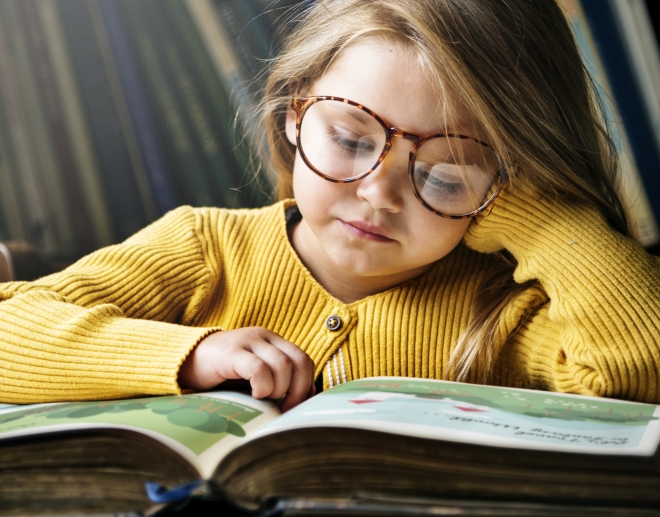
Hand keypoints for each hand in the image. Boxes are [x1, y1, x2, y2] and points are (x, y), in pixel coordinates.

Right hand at [178, 327, 314, 410]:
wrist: (186, 360)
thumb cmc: (223, 374)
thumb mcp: (255, 375)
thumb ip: (277, 380)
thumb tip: (303, 399)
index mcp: (274, 341)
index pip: (304, 360)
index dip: (305, 385)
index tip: (295, 405)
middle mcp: (264, 337)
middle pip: (298, 361)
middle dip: (297, 390)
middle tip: (283, 408)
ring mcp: (248, 342)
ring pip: (282, 365)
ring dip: (278, 389)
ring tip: (263, 399)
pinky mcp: (232, 352)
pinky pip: (258, 368)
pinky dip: (262, 386)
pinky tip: (254, 395)